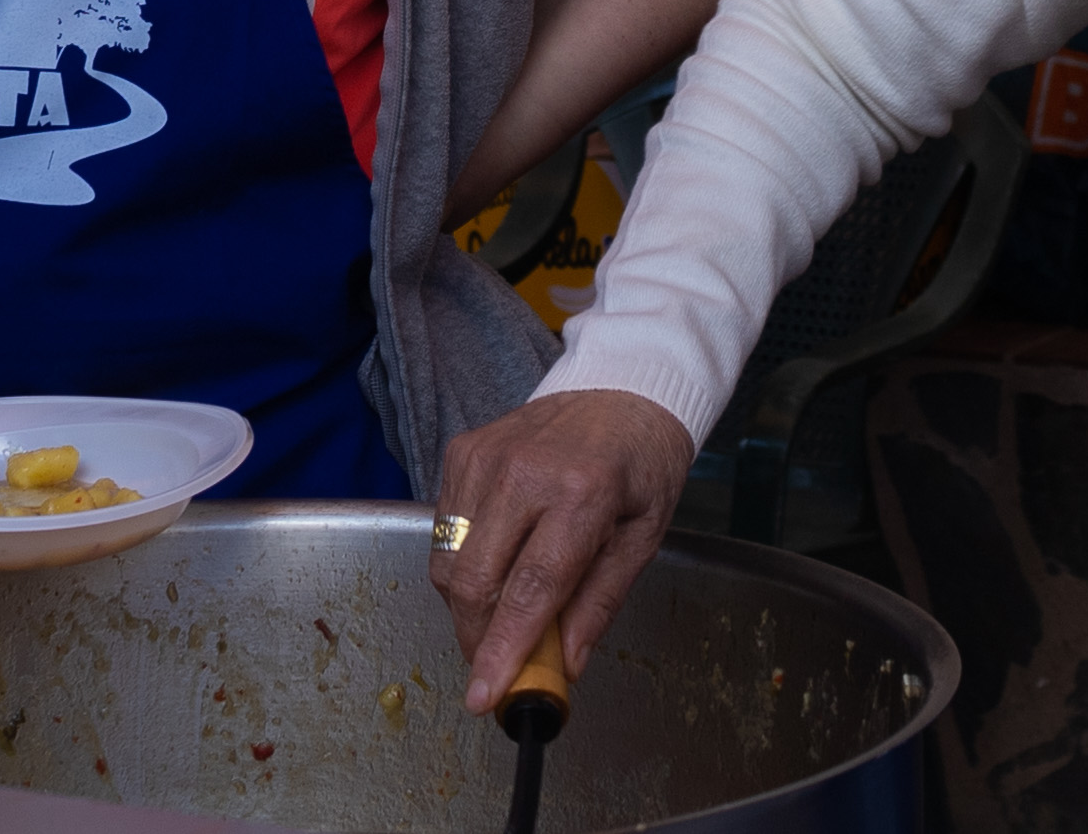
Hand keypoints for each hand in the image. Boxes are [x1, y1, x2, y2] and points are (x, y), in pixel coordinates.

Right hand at [428, 389, 693, 711]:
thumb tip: (564, 667)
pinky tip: (496, 561)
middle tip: (495, 666)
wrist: (622, 391)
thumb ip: (599, 604)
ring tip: (504, 610)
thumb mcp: (643, 538)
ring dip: (468, 604)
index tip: (485, 696)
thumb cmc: (642, 467)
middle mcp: (524, 472)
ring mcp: (485, 457)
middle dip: (476, 638)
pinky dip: (462, 562)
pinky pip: (443, 528)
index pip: (531, 589)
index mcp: (582, 494)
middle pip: (474, 580)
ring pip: (449, 560)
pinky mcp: (462, 451)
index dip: (504, 650)